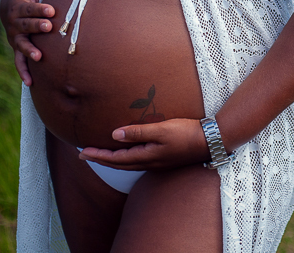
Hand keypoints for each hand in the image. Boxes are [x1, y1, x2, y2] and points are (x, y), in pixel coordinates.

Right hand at [1, 0, 57, 85]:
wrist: (11, 9)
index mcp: (18, 7)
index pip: (30, 8)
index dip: (40, 9)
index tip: (52, 10)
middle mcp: (14, 24)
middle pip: (26, 26)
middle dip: (37, 26)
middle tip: (49, 27)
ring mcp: (15, 38)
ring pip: (21, 45)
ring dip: (29, 50)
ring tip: (39, 56)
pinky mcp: (17, 49)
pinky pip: (19, 62)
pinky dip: (23, 72)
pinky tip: (30, 82)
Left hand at [78, 118, 209, 170]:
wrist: (211, 141)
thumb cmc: (186, 133)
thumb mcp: (161, 129)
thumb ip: (138, 132)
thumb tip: (114, 134)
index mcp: (146, 156)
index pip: (115, 158)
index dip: (98, 155)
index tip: (82, 152)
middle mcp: (149, 163)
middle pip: (119, 164)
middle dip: (101, 160)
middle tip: (84, 155)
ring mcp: (157, 162)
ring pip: (128, 164)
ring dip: (112, 160)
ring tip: (101, 155)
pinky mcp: (163, 159)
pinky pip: (137, 161)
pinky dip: (126, 158)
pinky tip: (128, 153)